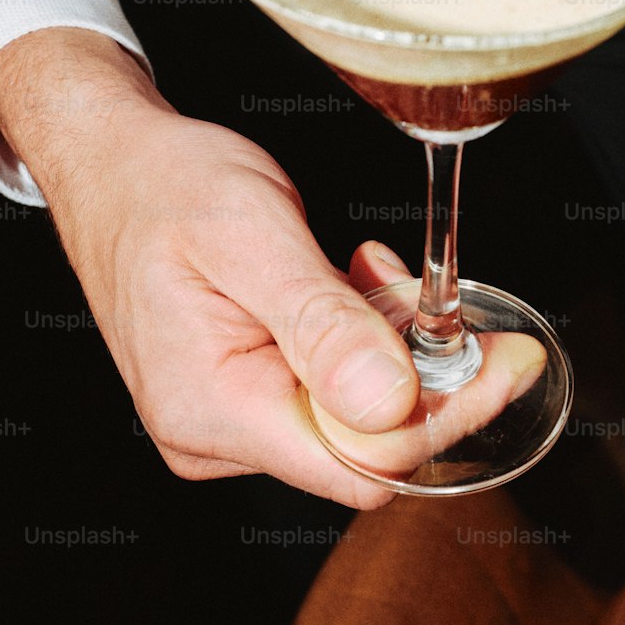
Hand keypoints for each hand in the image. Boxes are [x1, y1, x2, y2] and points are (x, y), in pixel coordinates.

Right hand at [0, 29, 541, 506]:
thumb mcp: (252, 235)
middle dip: (428, 374)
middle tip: (460, 302)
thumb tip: (390, 403)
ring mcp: (227, 418)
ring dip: (392, 342)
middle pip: (367, 443)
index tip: (510, 359)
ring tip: (379, 269)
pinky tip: (355, 278)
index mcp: (211, 407)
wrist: (114, 164)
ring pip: (355, 411)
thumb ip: (321, 323)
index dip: (448, 412)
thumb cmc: (167, 185)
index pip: (362, 460)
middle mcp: (215, 433)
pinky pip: (329, 385)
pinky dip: (363, 334)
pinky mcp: (243, 392)